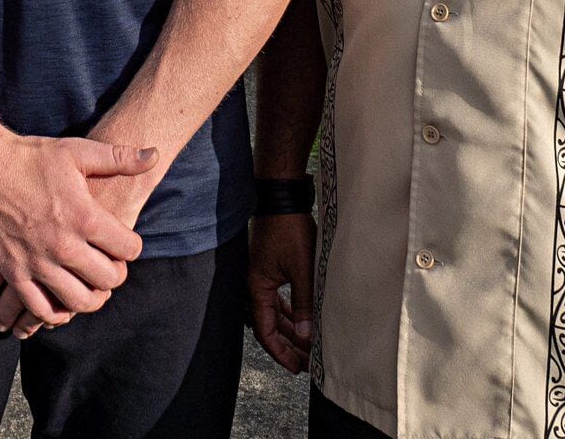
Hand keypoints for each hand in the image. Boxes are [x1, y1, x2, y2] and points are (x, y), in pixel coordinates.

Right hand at [0, 135, 153, 331]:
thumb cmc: (31, 157)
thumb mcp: (77, 151)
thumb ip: (119, 157)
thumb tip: (153, 155)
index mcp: (84, 216)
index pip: (129, 249)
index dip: (132, 246)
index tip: (126, 242)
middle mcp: (64, 245)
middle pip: (108, 279)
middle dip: (115, 274)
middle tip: (111, 266)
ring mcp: (37, 262)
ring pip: (78, 301)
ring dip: (91, 299)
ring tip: (92, 288)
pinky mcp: (13, 271)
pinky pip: (40, 308)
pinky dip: (55, 313)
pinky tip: (61, 303)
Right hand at [248, 212, 315, 372]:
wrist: (282, 197)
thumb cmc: (289, 229)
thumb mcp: (302, 269)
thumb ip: (304, 303)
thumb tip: (308, 335)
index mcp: (258, 288)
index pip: (265, 331)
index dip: (280, 352)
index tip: (297, 367)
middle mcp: (256, 285)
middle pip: (270, 325)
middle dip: (288, 345)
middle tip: (307, 362)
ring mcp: (263, 276)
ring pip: (274, 313)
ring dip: (290, 330)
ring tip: (307, 346)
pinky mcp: (271, 267)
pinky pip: (278, 299)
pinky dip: (289, 313)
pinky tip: (301, 319)